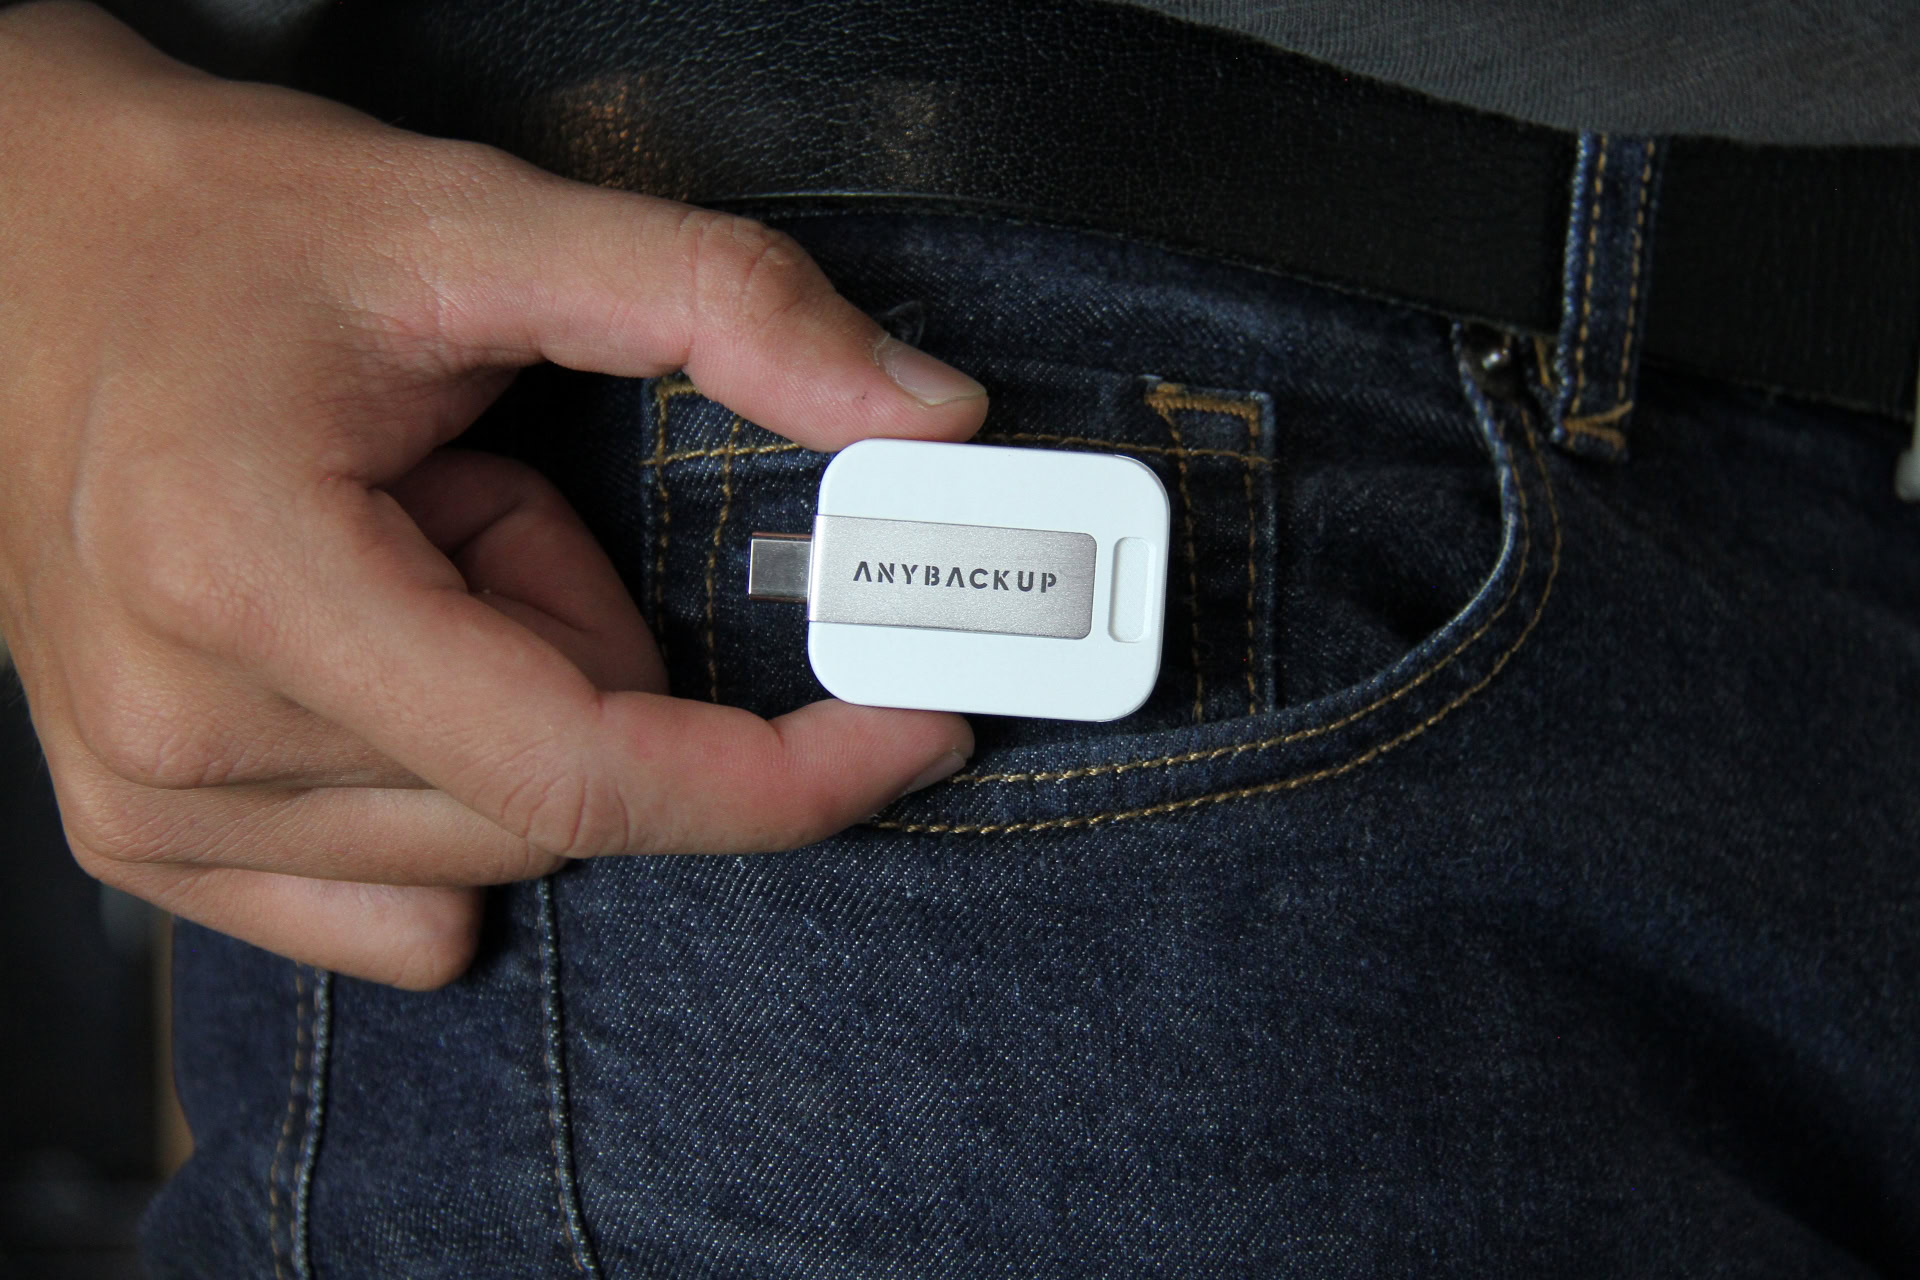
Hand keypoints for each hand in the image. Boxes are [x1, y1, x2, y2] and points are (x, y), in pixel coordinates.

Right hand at [0, 3, 983, 987]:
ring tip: (402, 546)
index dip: (779, 775)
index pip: (578, 772)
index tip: (906, 730)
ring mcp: (148, 802)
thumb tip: (923, 413)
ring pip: (489, 846)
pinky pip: (398, 904)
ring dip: (511, 698)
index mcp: (251, 575)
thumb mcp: (482, 221)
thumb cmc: (222, 232)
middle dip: (587, 643)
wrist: (14, 251)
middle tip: (488, 496)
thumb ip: (720, 303)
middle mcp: (177, 726)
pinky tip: (379, 660)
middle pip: (551, 801)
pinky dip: (455, 790)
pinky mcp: (144, 835)